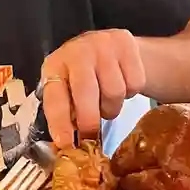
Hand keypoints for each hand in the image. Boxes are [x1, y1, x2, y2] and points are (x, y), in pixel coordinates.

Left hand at [40, 30, 146, 144]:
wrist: (107, 44)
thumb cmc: (82, 75)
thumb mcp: (67, 88)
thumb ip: (66, 112)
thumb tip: (68, 145)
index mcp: (55, 65)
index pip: (55, 97)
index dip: (60, 123)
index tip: (66, 144)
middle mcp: (77, 52)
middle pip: (86, 93)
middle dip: (89, 121)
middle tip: (92, 135)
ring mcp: (103, 45)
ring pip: (115, 91)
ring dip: (112, 107)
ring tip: (106, 102)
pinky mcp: (126, 43)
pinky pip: (135, 83)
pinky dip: (130, 92)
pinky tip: (121, 85)